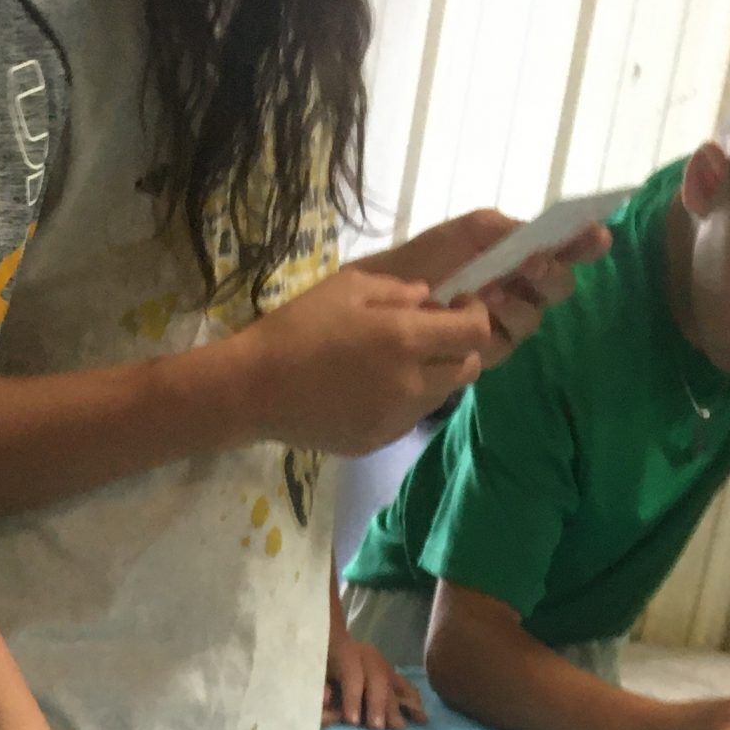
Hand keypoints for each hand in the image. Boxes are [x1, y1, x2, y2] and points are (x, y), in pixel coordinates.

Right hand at [238, 266, 491, 455]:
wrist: (253, 390)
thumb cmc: (296, 328)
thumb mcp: (349, 288)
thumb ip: (397, 291)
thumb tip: (426, 299)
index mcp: (404, 339)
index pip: (475, 332)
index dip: (476, 315)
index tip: (458, 306)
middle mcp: (409, 383)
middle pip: (469, 368)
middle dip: (461, 347)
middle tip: (434, 335)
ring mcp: (394, 418)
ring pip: (442, 395)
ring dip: (435, 375)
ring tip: (401, 362)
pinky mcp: (376, 441)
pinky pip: (410, 418)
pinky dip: (406, 400)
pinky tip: (374, 388)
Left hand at [323, 629, 424, 729]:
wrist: (326, 638)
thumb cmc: (315, 662)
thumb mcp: (311, 672)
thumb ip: (317, 687)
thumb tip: (326, 698)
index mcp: (345, 653)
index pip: (352, 675)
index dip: (353, 698)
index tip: (352, 722)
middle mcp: (367, 656)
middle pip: (377, 680)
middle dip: (377, 705)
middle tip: (377, 728)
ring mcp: (381, 662)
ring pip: (391, 684)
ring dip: (396, 706)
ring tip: (399, 728)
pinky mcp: (389, 671)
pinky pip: (403, 686)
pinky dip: (412, 701)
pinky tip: (421, 718)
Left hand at [374, 207, 612, 364]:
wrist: (372, 302)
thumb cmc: (415, 264)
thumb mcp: (454, 236)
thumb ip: (493, 229)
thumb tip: (535, 232)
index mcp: (515, 256)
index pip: (561, 250)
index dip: (582, 244)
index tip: (596, 238)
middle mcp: (515, 290)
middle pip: (556, 288)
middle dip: (551, 275)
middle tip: (533, 264)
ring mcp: (500, 324)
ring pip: (532, 318)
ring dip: (518, 302)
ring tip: (490, 290)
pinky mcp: (479, 353)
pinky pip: (502, 345)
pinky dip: (493, 327)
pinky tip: (476, 311)